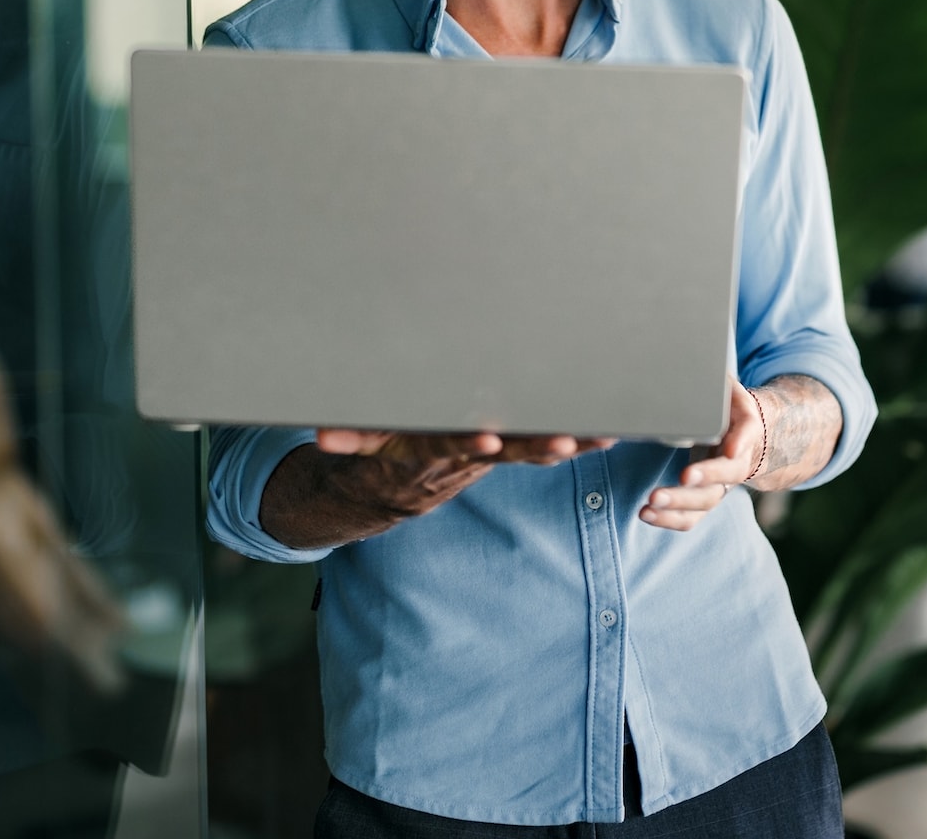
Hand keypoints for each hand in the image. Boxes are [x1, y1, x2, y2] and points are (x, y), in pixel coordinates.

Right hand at [261, 429, 616, 549]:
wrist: (381, 491)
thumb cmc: (374, 450)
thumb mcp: (360, 442)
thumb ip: (348, 436)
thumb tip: (321, 435)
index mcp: (429, 449)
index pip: (449, 445)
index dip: (467, 445)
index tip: (489, 442)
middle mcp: (462, 456)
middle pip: (504, 451)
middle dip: (535, 446)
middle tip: (566, 442)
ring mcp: (481, 459)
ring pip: (529, 450)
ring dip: (564, 445)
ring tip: (601, 437)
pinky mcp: (493, 458)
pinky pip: (536, 451)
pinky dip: (571, 443)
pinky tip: (605, 434)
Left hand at [640, 382, 766, 531]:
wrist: (748, 433)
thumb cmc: (730, 404)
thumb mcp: (728, 385)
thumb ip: (713, 381)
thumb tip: (686, 360)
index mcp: (746, 429)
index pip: (745, 436)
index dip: (739, 443)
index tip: (730, 449)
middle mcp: (737, 461)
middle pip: (725, 477)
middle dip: (703, 479)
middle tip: (682, 477)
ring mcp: (722, 484)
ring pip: (706, 501)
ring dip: (679, 506)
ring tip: (650, 504)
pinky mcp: (705, 496)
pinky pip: (691, 516)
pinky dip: (670, 519)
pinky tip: (646, 514)